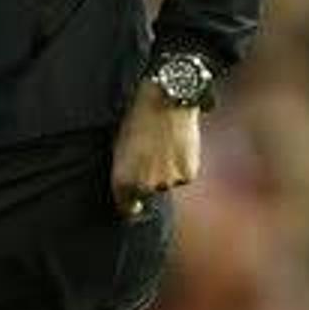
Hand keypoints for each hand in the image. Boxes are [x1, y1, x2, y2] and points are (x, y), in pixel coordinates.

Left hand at [111, 82, 199, 216]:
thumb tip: (135, 187)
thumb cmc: (138, 119)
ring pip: (169, 182)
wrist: (164, 101)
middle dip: (151, 179)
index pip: (127, 208)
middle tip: (154, 155)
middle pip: (149, 193)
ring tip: (166, 144)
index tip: (135, 204)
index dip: (131, 206)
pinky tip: (179, 144)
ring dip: (169, 170)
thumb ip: (127, 171)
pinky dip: (183, 164)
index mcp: (122, 181)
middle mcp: (143, 187)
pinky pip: (185, 175)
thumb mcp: (122, 147)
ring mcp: (166, 182)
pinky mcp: (186, 175)